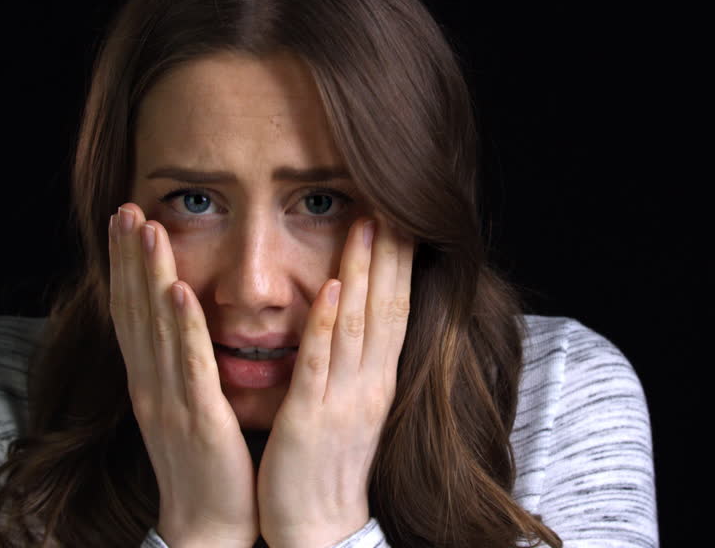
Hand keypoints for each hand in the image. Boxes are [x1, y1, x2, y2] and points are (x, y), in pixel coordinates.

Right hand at [109, 203, 259, 547]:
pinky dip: (182, 327)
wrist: (210, 524)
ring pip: (156, 328)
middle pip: (134, 310)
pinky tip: (179, 291)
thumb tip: (180, 320)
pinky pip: (190, 365)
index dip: (125, 265)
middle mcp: (151, 384)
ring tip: (146, 229)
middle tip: (125, 207)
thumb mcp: (187, 403)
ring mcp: (170, 400)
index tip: (125, 219)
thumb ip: (182, 363)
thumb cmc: (207, 463)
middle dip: (129, 257)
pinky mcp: (199, 418)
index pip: (132, 311)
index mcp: (151, 380)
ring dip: (149, 276)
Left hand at [257, 213, 415, 547]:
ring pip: (359, 323)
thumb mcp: (351, 408)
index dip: (399, 262)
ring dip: (364, 270)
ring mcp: (345, 399)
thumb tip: (359, 324)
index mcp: (377, 380)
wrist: (320, 531)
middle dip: (390, 251)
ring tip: (368, 222)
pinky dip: (330, 324)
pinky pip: (322, 364)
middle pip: (387, 305)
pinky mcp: (312, 419)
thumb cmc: (329, 470)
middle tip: (394, 200)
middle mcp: (370, 383)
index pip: (395, 308)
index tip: (402, 217)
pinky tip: (334, 289)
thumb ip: (355, 365)